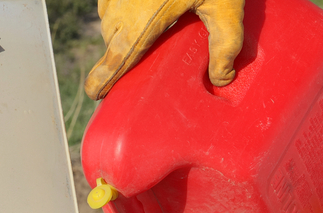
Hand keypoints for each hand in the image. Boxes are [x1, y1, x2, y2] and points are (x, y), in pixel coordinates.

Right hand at [84, 0, 244, 99]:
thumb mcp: (225, 7)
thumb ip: (225, 46)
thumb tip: (221, 80)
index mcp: (141, 25)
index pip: (114, 62)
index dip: (102, 81)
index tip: (96, 94)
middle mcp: (119, 9)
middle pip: (115, 44)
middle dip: (128, 53)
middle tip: (148, 58)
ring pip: (111, 21)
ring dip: (128, 27)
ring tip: (154, 26)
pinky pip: (112, 0)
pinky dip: (127, 7)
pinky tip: (150, 3)